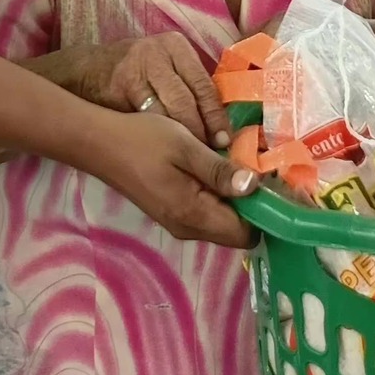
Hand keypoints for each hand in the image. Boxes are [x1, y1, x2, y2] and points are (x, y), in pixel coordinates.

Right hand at [76, 32, 230, 147]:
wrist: (86, 70)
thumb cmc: (137, 71)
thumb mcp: (167, 65)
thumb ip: (192, 86)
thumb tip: (223, 122)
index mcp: (175, 46)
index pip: (203, 84)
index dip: (216, 115)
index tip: (225, 140)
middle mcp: (156, 55)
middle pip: (185, 99)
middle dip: (200, 131)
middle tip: (211, 155)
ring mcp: (133, 72)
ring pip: (164, 112)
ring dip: (179, 139)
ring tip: (191, 160)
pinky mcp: (116, 90)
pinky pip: (142, 120)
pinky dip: (156, 138)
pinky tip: (164, 153)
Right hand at [93, 108, 257, 247]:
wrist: (100, 144)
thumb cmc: (142, 140)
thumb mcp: (185, 147)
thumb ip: (219, 170)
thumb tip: (255, 187)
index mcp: (193, 215)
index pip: (245, 234)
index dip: (265, 212)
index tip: (275, 184)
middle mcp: (188, 228)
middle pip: (237, 232)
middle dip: (253, 206)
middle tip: (261, 170)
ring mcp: (179, 223)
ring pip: (223, 222)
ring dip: (237, 200)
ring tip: (241, 165)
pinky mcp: (173, 213)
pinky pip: (208, 214)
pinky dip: (220, 197)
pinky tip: (219, 170)